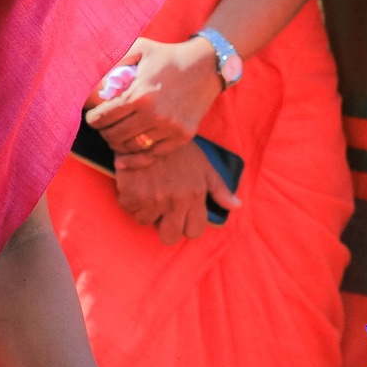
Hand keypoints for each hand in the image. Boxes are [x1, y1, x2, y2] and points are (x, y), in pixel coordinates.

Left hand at [85, 37, 223, 156]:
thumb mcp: (140, 48)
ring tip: (115, 135)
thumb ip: (115, 60)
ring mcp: (170, 128)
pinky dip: (134, 159)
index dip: (92, 120)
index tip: (92, 118)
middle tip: (103, 127)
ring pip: (131, 147)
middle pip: (114, 136)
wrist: (206, 66)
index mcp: (140, 95)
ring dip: (117, 144)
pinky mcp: (182, 137)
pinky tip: (123, 158)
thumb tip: (94, 81)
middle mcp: (155, 115)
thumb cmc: (167, 56)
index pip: (104, 117)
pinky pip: (152, 156)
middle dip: (103, 132)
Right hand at [113, 143, 238, 243]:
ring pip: (146, 221)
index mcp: (196, 195)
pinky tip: (136, 183)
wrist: (148, 129)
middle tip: (161, 210)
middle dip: (165, 226)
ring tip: (147, 189)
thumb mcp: (204, 166)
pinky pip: (131, 210)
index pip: (194, 231)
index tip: (180, 215)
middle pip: (170, 236)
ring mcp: (154, 199)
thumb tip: (236, 206)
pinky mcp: (133, 195)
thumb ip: (219, 189)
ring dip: (145, 209)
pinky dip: (130, 200)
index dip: (186, 225)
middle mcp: (176, 200)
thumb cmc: (179, 150)